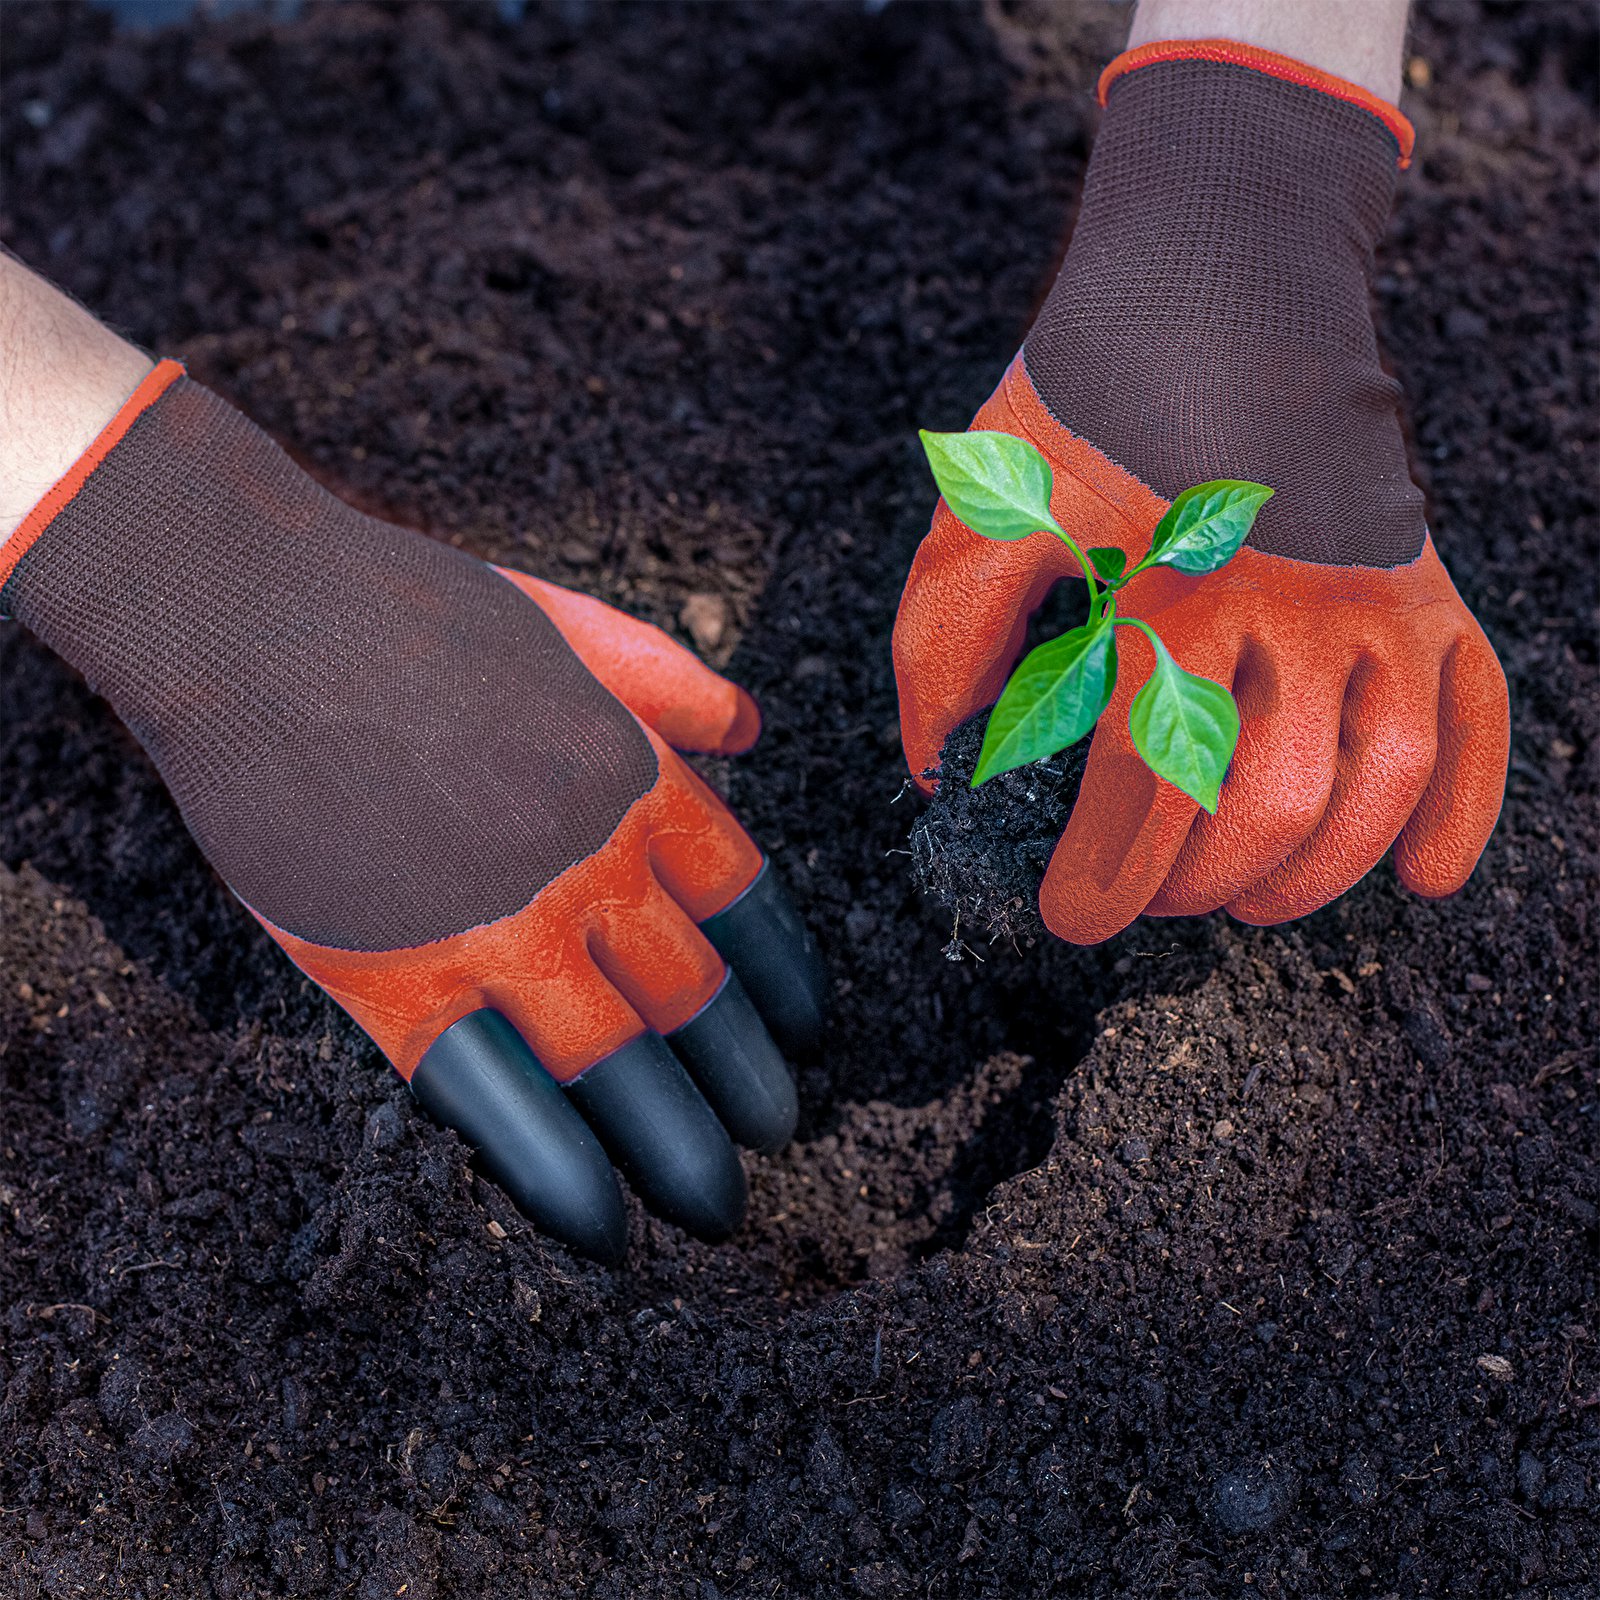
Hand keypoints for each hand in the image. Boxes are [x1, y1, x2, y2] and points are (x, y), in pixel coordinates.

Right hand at [2, 362, 825, 1262]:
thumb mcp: (573, 621)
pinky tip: (601, 1223)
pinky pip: (500, 1100)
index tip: (807, 1035)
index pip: (748, 909)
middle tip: (778, 1135)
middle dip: (747, 1082)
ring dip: (677, 1147)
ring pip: (617, 1064)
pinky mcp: (393, 978)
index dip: (784, 984)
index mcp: (638, 782)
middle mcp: (590, 865)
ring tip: (717, 1204)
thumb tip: (754, 729)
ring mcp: (497, 927)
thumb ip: (672, 684)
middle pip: (696, 999)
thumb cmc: (409, 611)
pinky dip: (560, 1171)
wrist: (257, 618)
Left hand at [894, 41, 1509, 943]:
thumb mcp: (984, 502)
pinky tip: (1423, 878)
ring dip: (1317, 873)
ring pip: (1376, 780)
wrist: (1218, 271)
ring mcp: (1372, 592)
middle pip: (1266, 803)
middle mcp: (1284, 601)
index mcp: (1161, 592)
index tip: (1071, 920)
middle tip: (1151, 902)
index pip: (1139, 786)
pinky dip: (1463, 807)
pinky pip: (1478, 712)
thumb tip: (932, 768)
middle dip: (1199, 886)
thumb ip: (947, 638)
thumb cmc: (1085, 401)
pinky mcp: (1429, 583)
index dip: (1105, 879)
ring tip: (1255, 903)